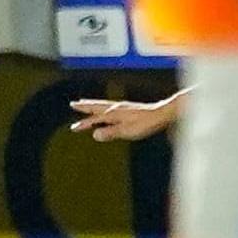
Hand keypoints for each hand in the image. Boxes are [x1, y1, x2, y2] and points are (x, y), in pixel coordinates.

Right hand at [67, 93, 185, 142]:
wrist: (163, 113)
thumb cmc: (147, 123)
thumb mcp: (128, 131)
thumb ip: (111, 132)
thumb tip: (94, 134)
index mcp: (114, 113)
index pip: (95, 119)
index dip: (84, 124)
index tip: (73, 127)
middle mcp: (117, 108)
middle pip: (97, 106)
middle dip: (85, 106)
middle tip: (73, 104)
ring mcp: (124, 107)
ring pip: (104, 104)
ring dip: (93, 104)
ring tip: (85, 102)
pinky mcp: (130, 108)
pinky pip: (112, 106)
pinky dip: (104, 106)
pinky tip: (107, 109)